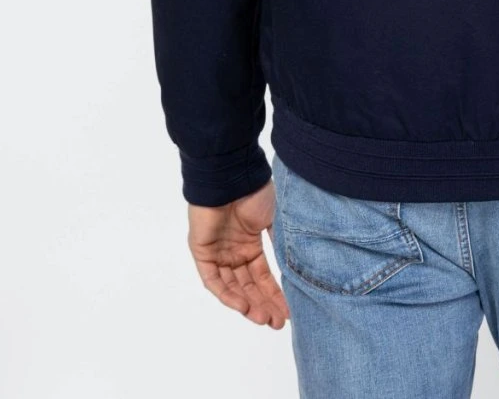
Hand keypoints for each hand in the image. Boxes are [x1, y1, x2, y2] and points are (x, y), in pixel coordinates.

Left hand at [187, 179, 289, 327]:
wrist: (231, 176)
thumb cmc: (255, 192)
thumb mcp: (275, 219)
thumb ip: (281, 243)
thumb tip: (296, 267)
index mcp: (250, 243)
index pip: (262, 276)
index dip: (275, 294)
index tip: (289, 312)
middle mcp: (234, 251)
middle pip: (249, 286)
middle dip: (264, 305)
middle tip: (278, 323)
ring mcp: (218, 253)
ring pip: (232, 287)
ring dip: (248, 304)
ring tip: (264, 319)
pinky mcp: (202, 253)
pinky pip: (214, 280)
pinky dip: (227, 294)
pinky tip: (243, 305)